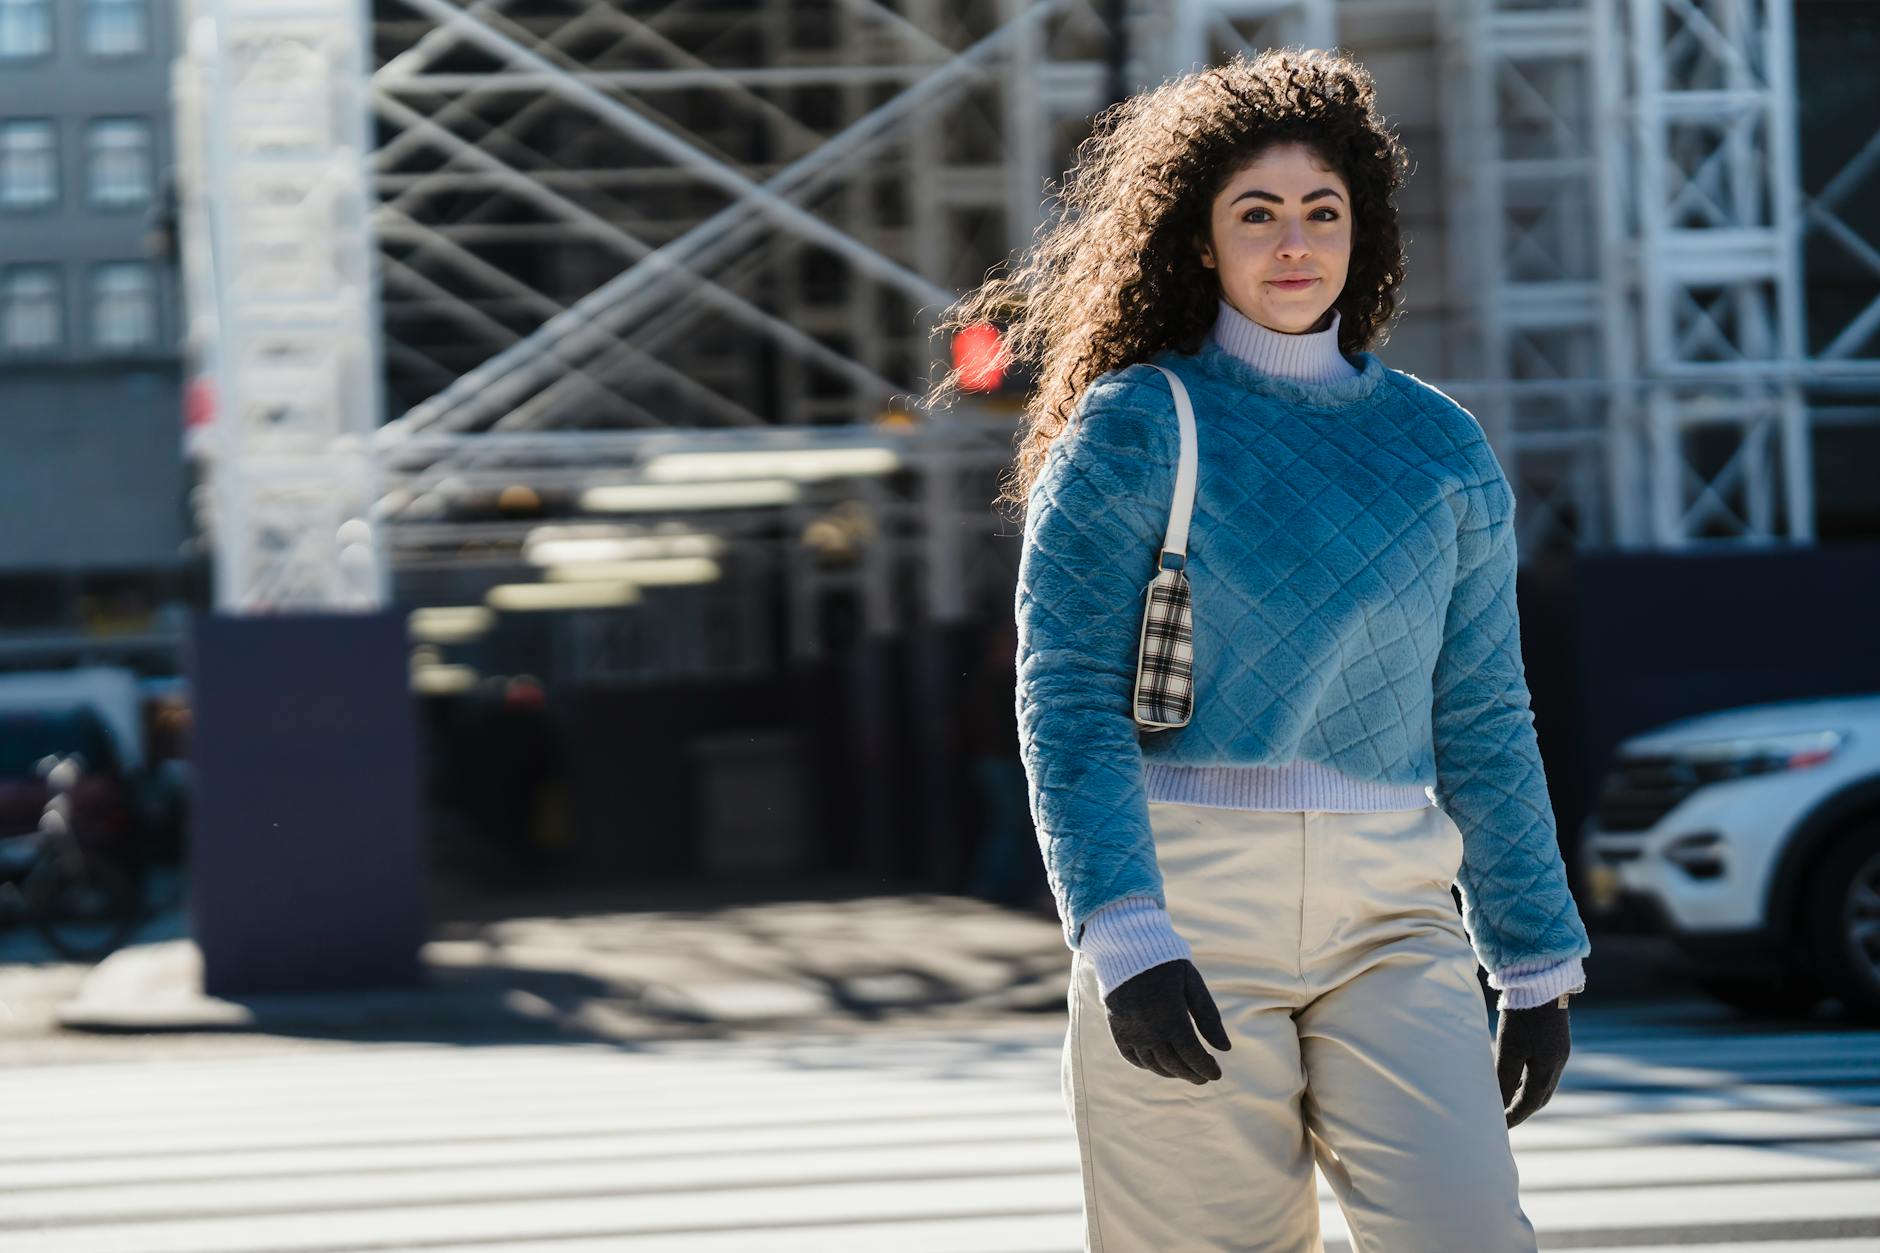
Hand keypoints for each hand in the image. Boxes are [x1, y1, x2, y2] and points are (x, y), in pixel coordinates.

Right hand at [1102, 958, 1231, 1083]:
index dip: (1206, 1068)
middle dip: (1192, 1074)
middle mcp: (1149, 1029)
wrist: (1126, 949)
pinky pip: (1132, 1057)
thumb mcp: (1193, 984)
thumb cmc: (1166, 964)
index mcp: (1172, 1017)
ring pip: (1153, 1064)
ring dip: (1171, 1072)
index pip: (1192, 1054)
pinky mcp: (1116, 1029)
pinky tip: (1160, 1064)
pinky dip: (1148, 1065)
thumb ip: (1209, 1017)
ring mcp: (1130, 1031)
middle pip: (1174, 1064)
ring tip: (1185, 1071)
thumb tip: (1226, 1048)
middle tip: (1203, 1077)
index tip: (1217, 1074)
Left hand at [1495, 1001, 1569, 1126]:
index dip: (1515, 1116)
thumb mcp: (1509, 1049)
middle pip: (1541, 1096)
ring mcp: (1559, 1050)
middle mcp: (1558, 1062)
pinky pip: (1544, 1068)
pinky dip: (1530, 1078)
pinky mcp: (1556, 1039)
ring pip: (1544, 1082)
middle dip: (1523, 1109)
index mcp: (1548, 1068)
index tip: (1499, 1126)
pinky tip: (1517, 1074)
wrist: (1541, 980)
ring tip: (1507, 1099)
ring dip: (1527, 1094)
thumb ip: (1504, 1078)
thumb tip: (1499, 1105)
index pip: (1531, 1102)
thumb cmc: (1522, 1015)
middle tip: (1504, 1118)